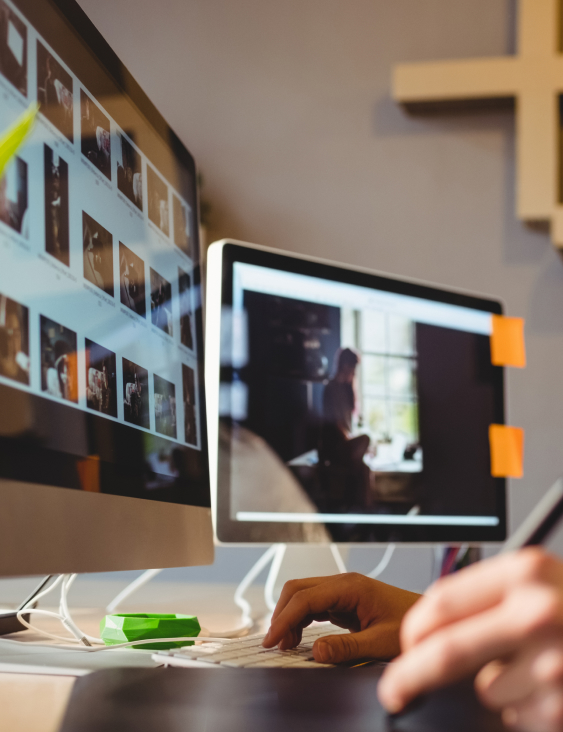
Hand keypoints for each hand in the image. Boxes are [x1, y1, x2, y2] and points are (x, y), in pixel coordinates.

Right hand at [262, 572, 419, 663]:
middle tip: (274, 644)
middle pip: (298, 589)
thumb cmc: (414, 628)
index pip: (305, 598)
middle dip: (281, 614)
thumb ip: (347, 647)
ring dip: (290, 617)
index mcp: (351, 587)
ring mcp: (344, 591)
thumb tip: (315, 652)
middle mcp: (344, 583)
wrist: (435, 623)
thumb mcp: (381, 643)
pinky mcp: (346, 601)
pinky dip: (302, 620)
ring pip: (304, 596)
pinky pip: (315, 606)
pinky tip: (299, 638)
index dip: (284, 619)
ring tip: (285, 644)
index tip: (271, 641)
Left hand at [378, 548, 562, 731]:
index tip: (405, 647)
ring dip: (498, 689)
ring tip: (539, 668)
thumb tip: (426, 631)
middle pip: (445, 652)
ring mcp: (555, 666)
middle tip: (394, 690)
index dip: (414, 629)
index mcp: (525, 573)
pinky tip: (554, 687)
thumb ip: (489, 596)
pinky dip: (526, 709)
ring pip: (487, 691)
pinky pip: (519, 716)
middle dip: (408, 676)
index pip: (441, 602)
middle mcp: (538, 614)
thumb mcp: (541, 581)